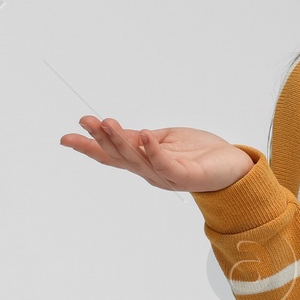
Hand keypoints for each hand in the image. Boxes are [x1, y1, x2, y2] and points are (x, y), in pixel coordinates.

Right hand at [59, 116, 253, 192]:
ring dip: (122, 141)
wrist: (233, 167)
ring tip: (108, 123)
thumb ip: (139, 139)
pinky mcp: (187, 176)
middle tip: (87, 123)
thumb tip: (111, 129)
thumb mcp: (163, 139)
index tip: (66, 138)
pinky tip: (145, 136)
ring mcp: (168, 176)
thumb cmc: (200, 153)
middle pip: (121, 157)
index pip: (112, 156)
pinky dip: (155, 151)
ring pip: (139, 160)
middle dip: (102, 140)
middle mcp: (151, 173)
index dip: (89, 147)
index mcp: (144, 164)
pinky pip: (167, 164)